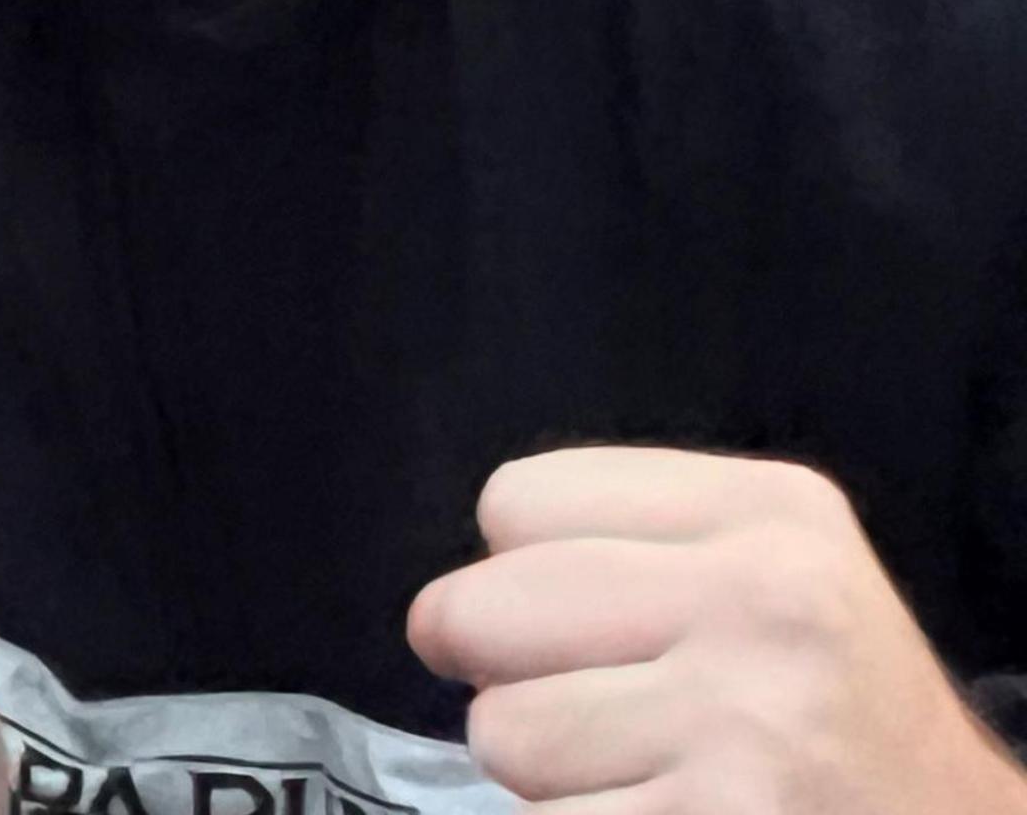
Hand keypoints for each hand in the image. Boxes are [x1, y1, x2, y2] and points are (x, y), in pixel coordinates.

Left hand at [411, 449, 1026, 813]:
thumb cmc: (833, 711)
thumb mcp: (772, 577)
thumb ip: (627, 551)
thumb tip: (443, 609)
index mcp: (769, 513)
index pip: (515, 500)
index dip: (522, 573)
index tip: (587, 624)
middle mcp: (763, 601)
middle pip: (479, 609)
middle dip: (508, 673)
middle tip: (599, 712)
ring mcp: (744, 722)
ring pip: (501, 732)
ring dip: (548, 775)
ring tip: (650, 776)